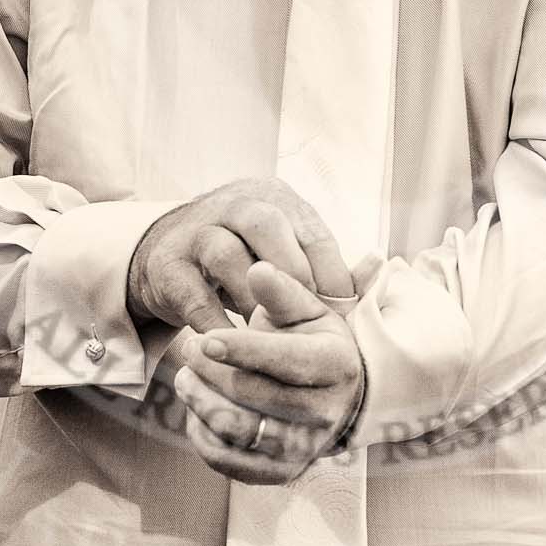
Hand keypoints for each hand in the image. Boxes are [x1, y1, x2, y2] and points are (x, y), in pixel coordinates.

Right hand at [126, 178, 354, 333]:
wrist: (167, 259)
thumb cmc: (244, 262)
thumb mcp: (283, 253)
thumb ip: (325, 265)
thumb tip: (379, 269)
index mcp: (273, 199)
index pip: (312, 230)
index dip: (332, 274)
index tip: (345, 315)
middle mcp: (233, 204)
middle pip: (267, 225)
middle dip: (293, 272)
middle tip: (308, 318)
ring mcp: (195, 231)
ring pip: (226, 253)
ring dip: (253, 299)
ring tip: (269, 335)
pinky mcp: (166, 265)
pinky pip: (193, 294)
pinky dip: (215, 323)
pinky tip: (234, 346)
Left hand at [174, 263, 365, 484]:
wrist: (335, 396)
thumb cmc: (312, 343)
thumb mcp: (305, 311)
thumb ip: (280, 291)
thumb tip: (257, 269)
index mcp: (335, 365)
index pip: (284, 361)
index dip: (242, 351)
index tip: (205, 338)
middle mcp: (325, 412)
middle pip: (252, 395)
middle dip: (209, 372)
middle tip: (187, 348)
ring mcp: (303, 447)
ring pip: (236, 430)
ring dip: (199, 401)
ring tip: (184, 376)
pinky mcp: (279, 472)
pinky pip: (227, 460)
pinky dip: (201, 434)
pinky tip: (196, 408)